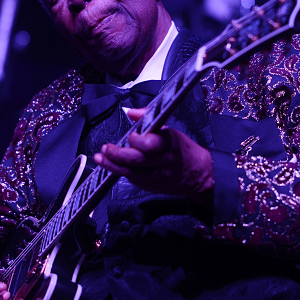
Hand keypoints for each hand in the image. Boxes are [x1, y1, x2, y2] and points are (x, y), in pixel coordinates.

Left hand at [93, 108, 213, 206]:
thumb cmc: (182, 150)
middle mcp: (163, 161)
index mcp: (169, 144)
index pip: (151, 144)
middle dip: (117, 154)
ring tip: (101, 158)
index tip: (131, 135)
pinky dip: (122, 173)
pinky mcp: (152, 186)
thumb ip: (148, 119)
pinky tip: (112, 167)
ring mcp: (157, 176)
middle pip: (137, 160)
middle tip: (106, 148)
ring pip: (131, 173)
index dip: (138, 140)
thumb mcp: (170, 130)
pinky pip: (134, 181)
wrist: (199, 175)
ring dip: (113, 165)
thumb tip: (132, 112)